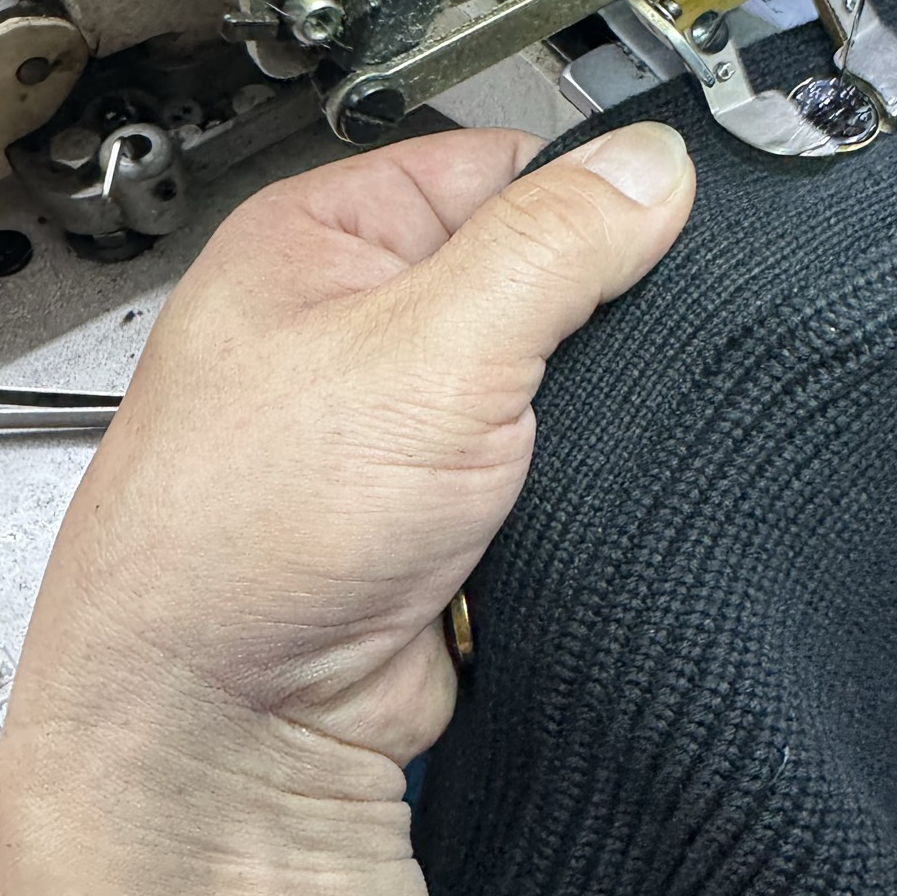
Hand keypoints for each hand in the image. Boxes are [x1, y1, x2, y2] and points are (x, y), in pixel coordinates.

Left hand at [1, 119, 693, 843]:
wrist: (233, 727)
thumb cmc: (246, 538)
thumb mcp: (427, 350)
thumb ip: (552, 247)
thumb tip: (648, 168)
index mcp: (327, 241)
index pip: (495, 168)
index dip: (585, 194)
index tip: (663, 225)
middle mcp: (358, 327)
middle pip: (532, 279)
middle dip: (593, 321)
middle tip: (623, 356)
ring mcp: (401, 428)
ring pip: (549, 388)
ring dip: (586, 419)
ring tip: (584, 444)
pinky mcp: (442, 517)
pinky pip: (545, 474)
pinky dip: (574, 488)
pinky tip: (579, 500)